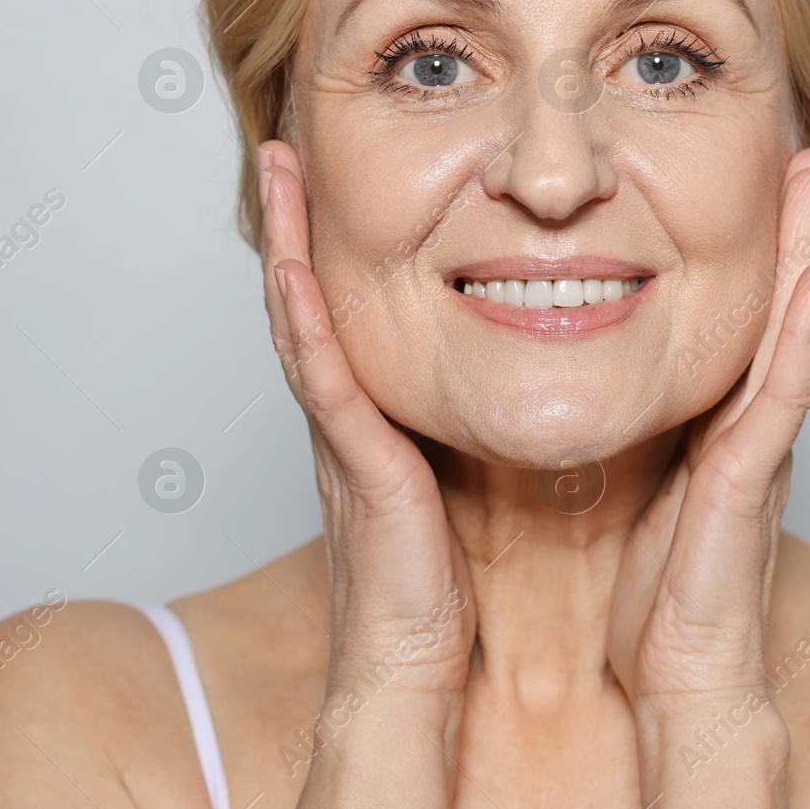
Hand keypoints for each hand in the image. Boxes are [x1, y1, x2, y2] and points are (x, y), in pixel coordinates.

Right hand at [258, 139, 474, 702]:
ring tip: (277, 169)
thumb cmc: (447, 582)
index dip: (336, 245)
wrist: (416, 664)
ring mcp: (343, 437)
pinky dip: (300, 322)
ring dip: (286, 243)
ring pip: (302, 322)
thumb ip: (476, 423)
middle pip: (314, 300)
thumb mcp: (467, 477)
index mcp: (380, 415)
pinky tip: (289, 266)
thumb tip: (531, 367)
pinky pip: (322, 382)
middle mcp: (351, 415)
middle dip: (298, 221)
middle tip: (287, 144)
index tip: (335, 175)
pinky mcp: (352, 468)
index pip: (352, 311)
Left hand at [607, 147, 809, 768]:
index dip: (757, 251)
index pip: (744, 319)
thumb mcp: (642, 487)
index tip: (756, 182)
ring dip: (807, 254)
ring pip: (794, 333)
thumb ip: (643, 431)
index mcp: (722, 423)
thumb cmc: (661, 593)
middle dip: (794, 229)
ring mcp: (761, 447)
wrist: (686, 674)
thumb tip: (599, 377)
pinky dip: (803, 333)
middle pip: (780, 310)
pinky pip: (784, 393)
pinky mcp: (754, 477)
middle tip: (804, 153)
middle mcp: (751, 424)